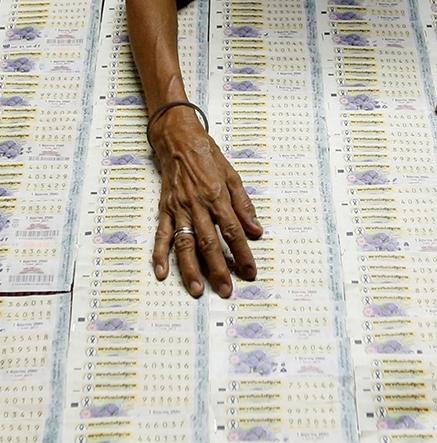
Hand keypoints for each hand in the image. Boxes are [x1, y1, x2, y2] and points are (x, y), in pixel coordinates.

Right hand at [149, 107, 262, 297]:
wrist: (176, 138)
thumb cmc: (207, 155)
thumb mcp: (232, 176)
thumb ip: (244, 205)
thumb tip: (256, 231)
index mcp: (217, 196)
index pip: (233, 231)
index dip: (243, 253)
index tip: (250, 272)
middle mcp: (197, 205)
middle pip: (209, 243)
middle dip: (219, 269)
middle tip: (226, 290)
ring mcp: (178, 209)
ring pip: (185, 244)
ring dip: (190, 269)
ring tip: (197, 290)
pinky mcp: (164, 209)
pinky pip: (162, 235)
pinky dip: (159, 254)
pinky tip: (161, 273)